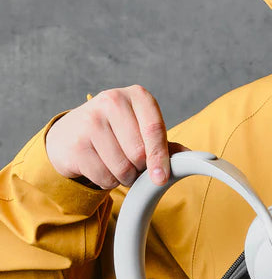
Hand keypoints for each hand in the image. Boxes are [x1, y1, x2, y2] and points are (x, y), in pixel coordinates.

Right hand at [45, 85, 188, 188]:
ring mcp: (90, 120)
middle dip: (140, 168)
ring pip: (122, 169)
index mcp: (137, 97)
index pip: (155, 130)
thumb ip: (166, 144)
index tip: (161, 177)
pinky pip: (104, 177)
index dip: (160, 157)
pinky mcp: (76, 143)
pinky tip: (101, 167)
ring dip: (124, 178)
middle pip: (139, 154)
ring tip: (116, 164)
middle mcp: (112, 101)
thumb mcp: (142, 130)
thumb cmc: (117, 133)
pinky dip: (107, 182)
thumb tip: (192, 158)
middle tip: (133, 164)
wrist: (71, 134)